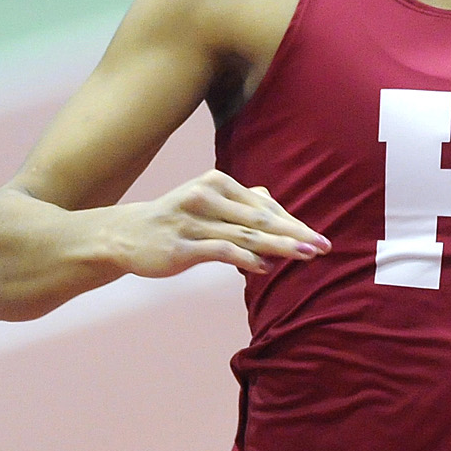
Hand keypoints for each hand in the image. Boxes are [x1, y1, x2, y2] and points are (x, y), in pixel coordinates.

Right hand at [115, 170, 328, 278]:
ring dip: (280, 246)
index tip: (319, 237)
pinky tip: (266, 267)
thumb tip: (271, 203)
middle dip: (295, 233)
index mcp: (217, 183)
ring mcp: (193, 220)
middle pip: (261, 218)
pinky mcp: (183, 245)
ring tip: (307, 256)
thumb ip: (239, 203)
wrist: (126, 235)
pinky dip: (247, 259)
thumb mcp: (207, 203)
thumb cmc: (175, 220)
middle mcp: (206, 196)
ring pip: (246, 234)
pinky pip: (222, 250)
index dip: (293, 222)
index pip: (264, 205)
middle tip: (324, 246)